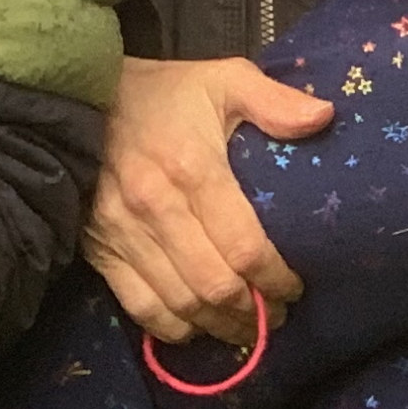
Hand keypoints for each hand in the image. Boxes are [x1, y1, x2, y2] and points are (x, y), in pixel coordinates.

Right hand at [84, 55, 330, 344]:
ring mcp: (123, 232)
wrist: (82, 98)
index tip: (295, 287)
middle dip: (254, 311)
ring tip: (247, 327)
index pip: (244, 246)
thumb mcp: (223, 80)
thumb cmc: (164, 94)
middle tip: (278, 315)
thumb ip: (274, 101)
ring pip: (181, 304)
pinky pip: (142, 307)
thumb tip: (325, 117)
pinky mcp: (100, 249)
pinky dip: (176, 328)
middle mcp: (155, 206)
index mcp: (192, 166)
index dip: (276, 279)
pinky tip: (200, 326)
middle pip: (215, 285)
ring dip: (220, 326)